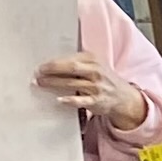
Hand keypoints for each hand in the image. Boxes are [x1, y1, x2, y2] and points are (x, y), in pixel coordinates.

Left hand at [36, 52, 150, 132]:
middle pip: (71, 68)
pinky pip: (82, 101)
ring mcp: (97, 87)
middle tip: (38, 73)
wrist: (123, 97)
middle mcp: (96, 72)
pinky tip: (60, 100)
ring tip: (40, 83)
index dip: (54, 62)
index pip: (70, 59)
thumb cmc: (103, 80)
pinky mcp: (97, 101)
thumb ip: (77, 63)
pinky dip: (71, 100)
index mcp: (93, 60)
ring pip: (72, 83)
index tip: (40, 66)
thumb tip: (50, 64)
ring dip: (54, 83)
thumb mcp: (94, 66)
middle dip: (52, 70)